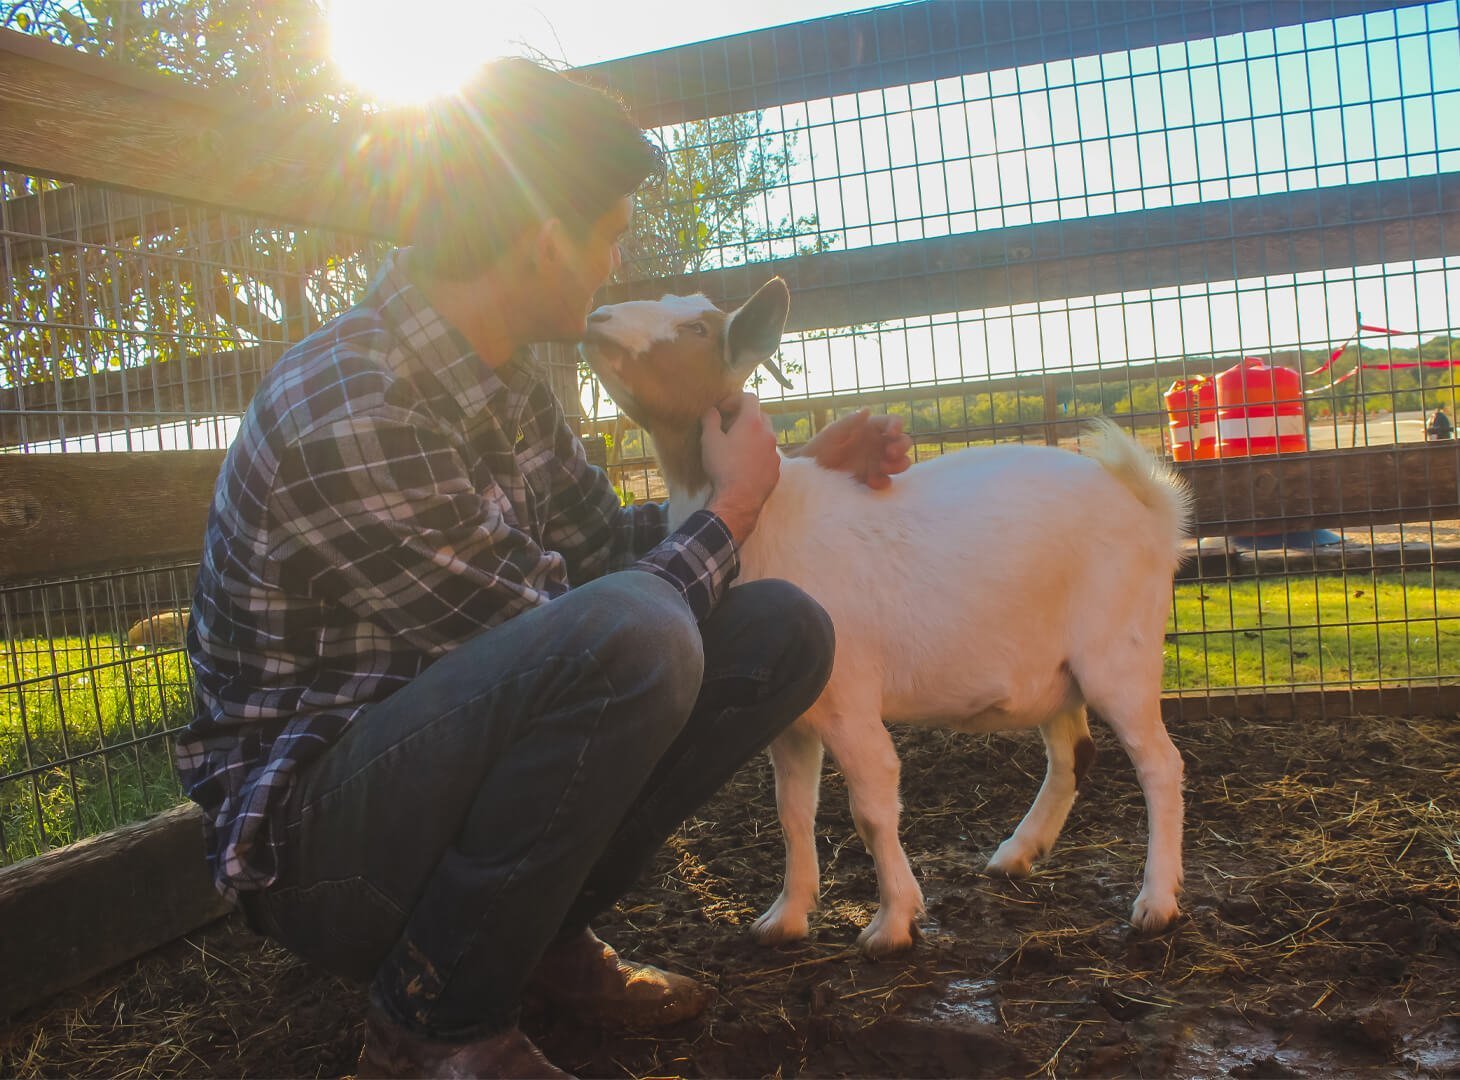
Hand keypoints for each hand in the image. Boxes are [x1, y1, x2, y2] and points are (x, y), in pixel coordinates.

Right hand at [702, 392, 780, 542]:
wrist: (738, 500)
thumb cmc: (723, 467)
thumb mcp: (709, 441)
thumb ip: (711, 420)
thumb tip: (713, 411)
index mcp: (752, 423)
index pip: (749, 398)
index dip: (735, 399)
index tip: (723, 409)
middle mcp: (768, 434)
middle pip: (760, 415)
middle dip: (745, 417)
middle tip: (730, 426)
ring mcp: (774, 453)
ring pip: (766, 436)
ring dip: (753, 436)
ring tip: (737, 447)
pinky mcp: (776, 469)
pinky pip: (768, 454)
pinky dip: (758, 453)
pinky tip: (745, 464)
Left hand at [796, 408, 911, 489]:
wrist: (811, 474)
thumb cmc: (820, 448)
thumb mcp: (832, 434)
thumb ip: (849, 422)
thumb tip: (867, 410)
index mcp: (871, 428)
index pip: (892, 422)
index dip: (896, 425)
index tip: (891, 433)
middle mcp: (878, 444)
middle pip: (903, 442)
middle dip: (901, 447)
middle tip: (889, 454)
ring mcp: (878, 462)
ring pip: (901, 462)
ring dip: (898, 465)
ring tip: (884, 467)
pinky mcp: (874, 479)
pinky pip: (887, 480)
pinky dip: (883, 481)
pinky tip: (872, 482)